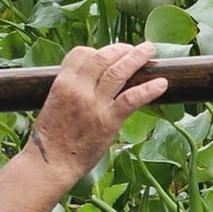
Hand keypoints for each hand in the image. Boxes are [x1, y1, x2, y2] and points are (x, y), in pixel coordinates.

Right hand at [25, 42, 168, 179]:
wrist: (50, 163)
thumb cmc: (50, 138)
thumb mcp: (53, 104)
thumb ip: (69, 91)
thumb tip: (88, 84)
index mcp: (61, 83)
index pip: (81, 53)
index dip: (97, 51)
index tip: (108, 55)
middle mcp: (77, 89)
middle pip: (102, 57)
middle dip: (121, 49)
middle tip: (136, 48)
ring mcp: (93, 104)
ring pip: (118, 72)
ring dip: (136, 58)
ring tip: (149, 51)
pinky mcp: (108, 121)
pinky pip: (131, 99)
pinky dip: (148, 89)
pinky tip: (162, 83)